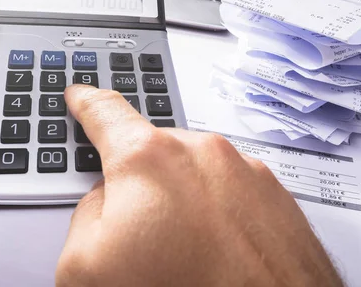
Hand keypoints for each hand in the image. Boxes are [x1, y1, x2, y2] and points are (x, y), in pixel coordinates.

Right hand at [56, 86, 341, 285]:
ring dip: (184, 207)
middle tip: (143, 236)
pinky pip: (232, 197)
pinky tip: (218, 257)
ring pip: (195, 178)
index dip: (87, 103)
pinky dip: (220, 220)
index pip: (106, 113)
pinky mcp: (276, 198)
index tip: (83, 97)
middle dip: (141, 188)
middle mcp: (204, 154)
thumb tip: (105, 201)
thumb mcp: (86, 264)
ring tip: (189, 257)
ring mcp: (246, 173)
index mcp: (151, 158)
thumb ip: (84, 213)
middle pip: (153, 157)